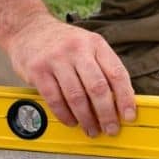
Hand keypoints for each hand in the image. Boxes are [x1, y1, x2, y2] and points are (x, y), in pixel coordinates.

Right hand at [5, 13, 135, 136]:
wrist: (28, 28)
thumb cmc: (64, 42)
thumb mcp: (89, 46)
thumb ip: (103, 67)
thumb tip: (121, 98)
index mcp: (97, 44)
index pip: (117, 73)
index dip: (125, 97)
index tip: (129, 115)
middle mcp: (78, 50)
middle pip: (98, 87)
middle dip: (107, 113)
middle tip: (111, 129)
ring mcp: (57, 59)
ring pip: (76, 96)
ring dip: (86, 118)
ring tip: (92, 130)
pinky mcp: (38, 70)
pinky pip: (54, 98)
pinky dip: (65, 114)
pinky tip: (72, 121)